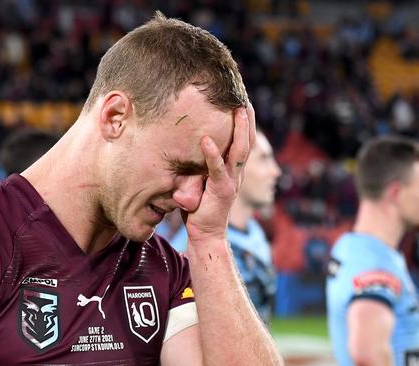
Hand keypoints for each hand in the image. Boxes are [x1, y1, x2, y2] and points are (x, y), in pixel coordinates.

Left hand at [183, 103, 255, 242]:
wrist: (206, 235)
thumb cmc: (199, 209)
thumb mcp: (200, 182)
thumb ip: (198, 167)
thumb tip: (182, 148)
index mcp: (233, 171)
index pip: (243, 143)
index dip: (245, 124)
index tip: (243, 103)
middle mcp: (236, 173)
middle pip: (247, 141)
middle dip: (247, 120)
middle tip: (245, 99)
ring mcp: (231, 181)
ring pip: (239, 151)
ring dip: (239, 129)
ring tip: (237, 110)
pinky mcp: (221, 191)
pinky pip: (216, 169)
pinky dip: (211, 154)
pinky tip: (206, 139)